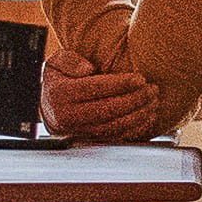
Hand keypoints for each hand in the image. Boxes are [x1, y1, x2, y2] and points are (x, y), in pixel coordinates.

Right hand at [43, 50, 160, 140]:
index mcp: (60, 94)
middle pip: (108, 109)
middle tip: (152, 90)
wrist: (48, 108)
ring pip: (113, 126)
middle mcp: (68, 116)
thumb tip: (88, 69)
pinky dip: (134, 129)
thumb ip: (69, 60)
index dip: (120, 84)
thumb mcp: (56, 62)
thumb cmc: (58, 80)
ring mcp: (78, 132)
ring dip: (138, 116)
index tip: (140, 79)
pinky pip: (115, 138)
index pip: (95, 88)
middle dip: (135, 100)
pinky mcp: (89, 141)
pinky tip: (147, 117)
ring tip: (153, 102)